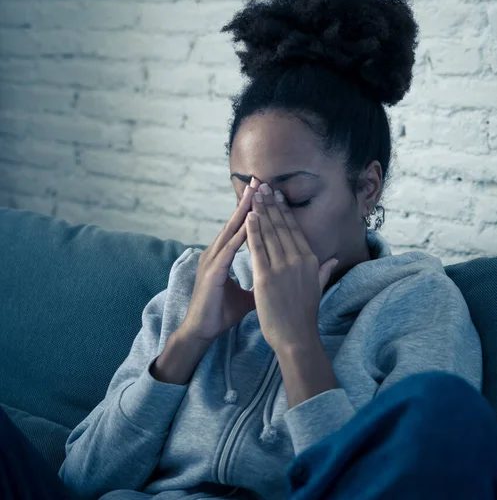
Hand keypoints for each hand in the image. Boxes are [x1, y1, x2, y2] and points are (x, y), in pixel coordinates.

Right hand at [178, 178, 260, 342]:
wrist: (202, 331)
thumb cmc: (221, 311)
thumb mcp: (248, 293)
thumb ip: (260, 280)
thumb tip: (277, 278)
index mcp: (222, 255)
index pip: (240, 228)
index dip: (251, 210)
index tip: (264, 193)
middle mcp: (215, 253)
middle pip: (233, 223)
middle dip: (246, 202)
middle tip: (258, 181)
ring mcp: (211, 261)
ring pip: (229, 232)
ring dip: (242, 213)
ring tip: (254, 194)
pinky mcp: (211, 273)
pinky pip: (227, 252)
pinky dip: (238, 238)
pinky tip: (248, 226)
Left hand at [245, 182, 338, 352]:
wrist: (296, 337)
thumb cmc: (304, 315)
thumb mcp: (318, 288)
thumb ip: (324, 270)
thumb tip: (334, 258)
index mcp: (311, 260)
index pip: (294, 229)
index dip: (284, 210)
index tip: (277, 195)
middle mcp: (299, 259)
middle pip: (281, 226)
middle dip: (271, 204)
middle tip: (263, 186)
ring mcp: (283, 267)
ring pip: (269, 233)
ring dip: (261, 211)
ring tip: (254, 195)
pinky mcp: (267, 277)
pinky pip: (258, 249)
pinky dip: (253, 231)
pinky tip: (248, 217)